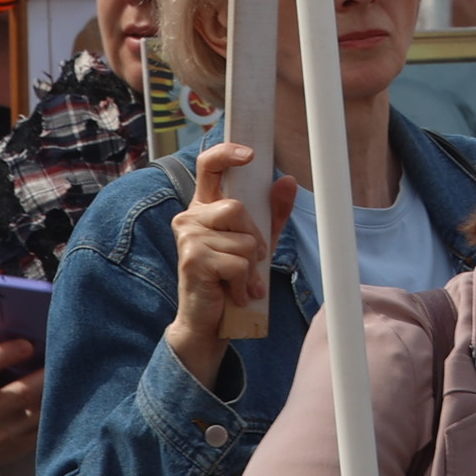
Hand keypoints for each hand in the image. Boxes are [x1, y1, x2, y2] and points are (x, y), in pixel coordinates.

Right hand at [162, 141, 292, 384]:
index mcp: (204, 207)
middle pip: (236, 208)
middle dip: (254, 238)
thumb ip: (272, 212)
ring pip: (241, 239)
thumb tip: (287, 180)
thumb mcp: (258, 242)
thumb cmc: (232, 279)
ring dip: (250, 267)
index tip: (250, 154)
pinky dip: (245, 283)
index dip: (226, 153)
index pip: (208, 167)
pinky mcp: (192, 260)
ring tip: (241, 283)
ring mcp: (187, 238)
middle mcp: (190, 217)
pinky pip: (237, 263)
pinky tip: (235, 295)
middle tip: (252, 262)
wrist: (210, 322)